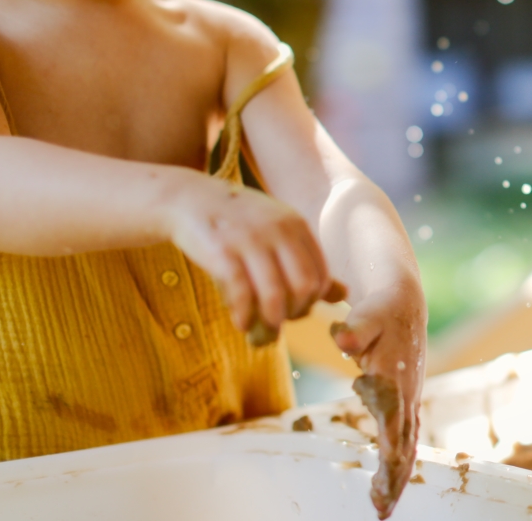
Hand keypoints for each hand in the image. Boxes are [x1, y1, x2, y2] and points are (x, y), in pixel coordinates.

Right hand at [166, 177, 345, 334]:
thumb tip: (343, 294)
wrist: (188, 199)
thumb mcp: (279, 233)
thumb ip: (308, 262)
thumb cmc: (238, 223)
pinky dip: (244, 316)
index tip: (294, 311)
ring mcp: (250, 240)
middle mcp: (278, 230)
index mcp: (296, 225)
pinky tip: (240, 323)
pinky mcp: (221, 252)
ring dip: (270, 322)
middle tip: (279, 322)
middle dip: (294, 313)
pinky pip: (241, 295)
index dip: (311, 301)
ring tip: (260, 332)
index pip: (320, 275)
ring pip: (274, 295)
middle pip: (303, 287)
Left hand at [332, 283, 425, 519]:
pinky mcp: (406, 402)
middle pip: (403, 445)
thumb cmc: (378, 311)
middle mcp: (406, 396)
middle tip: (380, 510)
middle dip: (394, 479)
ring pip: (407, 446)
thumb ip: (355, 330)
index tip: (382, 482)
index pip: (394, 425)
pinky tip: (392, 483)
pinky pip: (405, 439)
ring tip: (383, 507)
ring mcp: (409, 400)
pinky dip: (400, 463)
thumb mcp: (365, 316)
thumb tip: (341, 340)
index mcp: (395, 381)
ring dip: (397, 477)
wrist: (402, 304)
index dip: (389, 456)